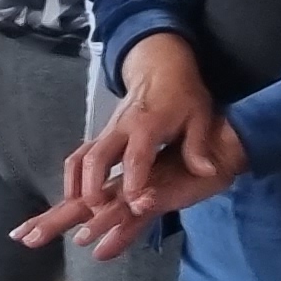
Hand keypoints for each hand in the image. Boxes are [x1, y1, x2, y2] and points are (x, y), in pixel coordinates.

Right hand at [23, 36, 241, 260]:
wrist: (160, 69)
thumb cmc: (183, 95)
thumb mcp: (199, 116)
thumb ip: (198, 146)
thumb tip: (208, 172)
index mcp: (148, 125)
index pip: (136, 157)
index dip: (134, 182)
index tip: (136, 204)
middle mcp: (121, 129)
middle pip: (97, 158)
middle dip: (93, 186)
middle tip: (97, 211)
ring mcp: (107, 132)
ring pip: (80, 158)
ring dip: (75, 184)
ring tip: (80, 209)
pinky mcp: (100, 136)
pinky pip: (78, 157)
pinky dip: (72, 178)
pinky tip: (74, 198)